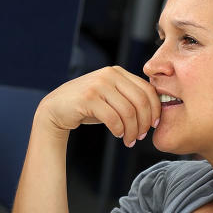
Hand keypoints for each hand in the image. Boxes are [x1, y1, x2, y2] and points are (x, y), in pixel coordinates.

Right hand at [34, 67, 159, 147]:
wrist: (56, 108)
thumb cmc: (88, 105)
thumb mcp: (111, 95)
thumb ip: (129, 96)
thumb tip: (155, 111)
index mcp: (118, 72)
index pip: (147, 90)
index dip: (154, 109)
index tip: (154, 124)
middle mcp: (109, 75)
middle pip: (140, 101)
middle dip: (144, 123)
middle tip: (141, 136)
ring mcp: (98, 85)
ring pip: (128, 112)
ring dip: (132, 130)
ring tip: (129, 140)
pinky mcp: (88, 98)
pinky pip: (113, 118)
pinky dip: (119, 130)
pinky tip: (118, 135)